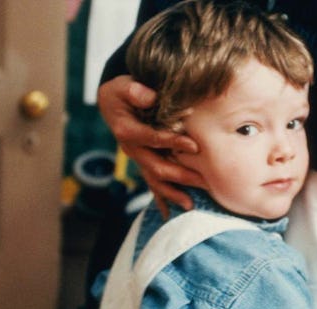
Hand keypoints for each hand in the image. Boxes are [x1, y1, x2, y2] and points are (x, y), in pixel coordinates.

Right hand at [97, 75, 205, 217]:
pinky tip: (171, 215)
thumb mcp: (123, 85)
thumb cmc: (123, 92)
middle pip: (156, 167)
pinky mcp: (143, 163)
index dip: (173, 142)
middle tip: (204, 182)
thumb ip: (134, 90)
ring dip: (173, 193)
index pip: (153, 139)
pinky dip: (161, 200)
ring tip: (191, 205)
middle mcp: (132, 149)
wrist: (112, 103)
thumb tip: (150, 96)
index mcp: (127, 131)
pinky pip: (153, 184)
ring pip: (155, 180)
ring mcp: (138, 159)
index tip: (194, 146)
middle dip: (181, 175)